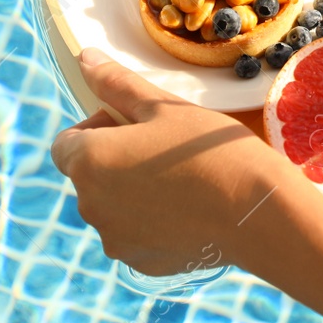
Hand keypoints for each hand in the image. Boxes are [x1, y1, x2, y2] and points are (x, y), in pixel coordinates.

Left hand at [50, 49, 290, 275]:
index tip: (137, 125)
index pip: (66, 143)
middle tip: (168, 149)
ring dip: (135, 193)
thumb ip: (116, 84)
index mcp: (88, 162)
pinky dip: (156, 223)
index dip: (97, 128)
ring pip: (115, 207)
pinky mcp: (142, 263)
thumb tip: (84, 59)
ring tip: (185, 180)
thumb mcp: (163, 106)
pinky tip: (193, 211)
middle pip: (91, 175)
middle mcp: (89, 206)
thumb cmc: (207, 149)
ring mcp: (115, 239)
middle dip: (118, 160)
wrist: (256, 212)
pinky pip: (138, 235)